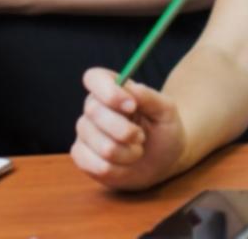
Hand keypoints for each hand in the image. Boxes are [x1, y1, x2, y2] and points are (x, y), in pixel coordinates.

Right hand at [71, 67, 186, 191]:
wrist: (163, 160)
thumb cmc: (164, 129)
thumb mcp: (166, 110)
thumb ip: (148, 96)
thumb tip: (130, 88)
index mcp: (110, 88)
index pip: (94, 78)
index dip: (109, 91)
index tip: (132, 105)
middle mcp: (93, 107)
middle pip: (94, 111)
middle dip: (125, 130)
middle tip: (141, 136)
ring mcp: (84, 132)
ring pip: (101, 144)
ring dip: (127, 153)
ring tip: (136, 151)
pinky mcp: (81, 156)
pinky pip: (94, 164)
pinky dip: (118, 169)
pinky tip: (125, 165)